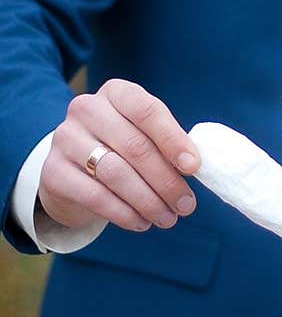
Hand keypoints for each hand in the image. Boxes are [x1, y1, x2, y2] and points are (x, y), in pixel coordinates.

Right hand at [39, 80, 200, 233]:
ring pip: (116, 173)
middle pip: (135, 146)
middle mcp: (86, 109)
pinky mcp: (53, 171)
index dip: (173, 140)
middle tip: (186, 205)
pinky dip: (124, 213)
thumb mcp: (143, 136)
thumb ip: (167, 145)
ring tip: (168, 218)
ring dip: (148, 201)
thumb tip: (194, 167)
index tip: (193, 167)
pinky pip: (95, 196)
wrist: (72, 170)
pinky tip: (141, 223)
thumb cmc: (120, 149)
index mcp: (116, 93)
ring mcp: (65, 139)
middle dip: (166, 180)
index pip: (147, 111)